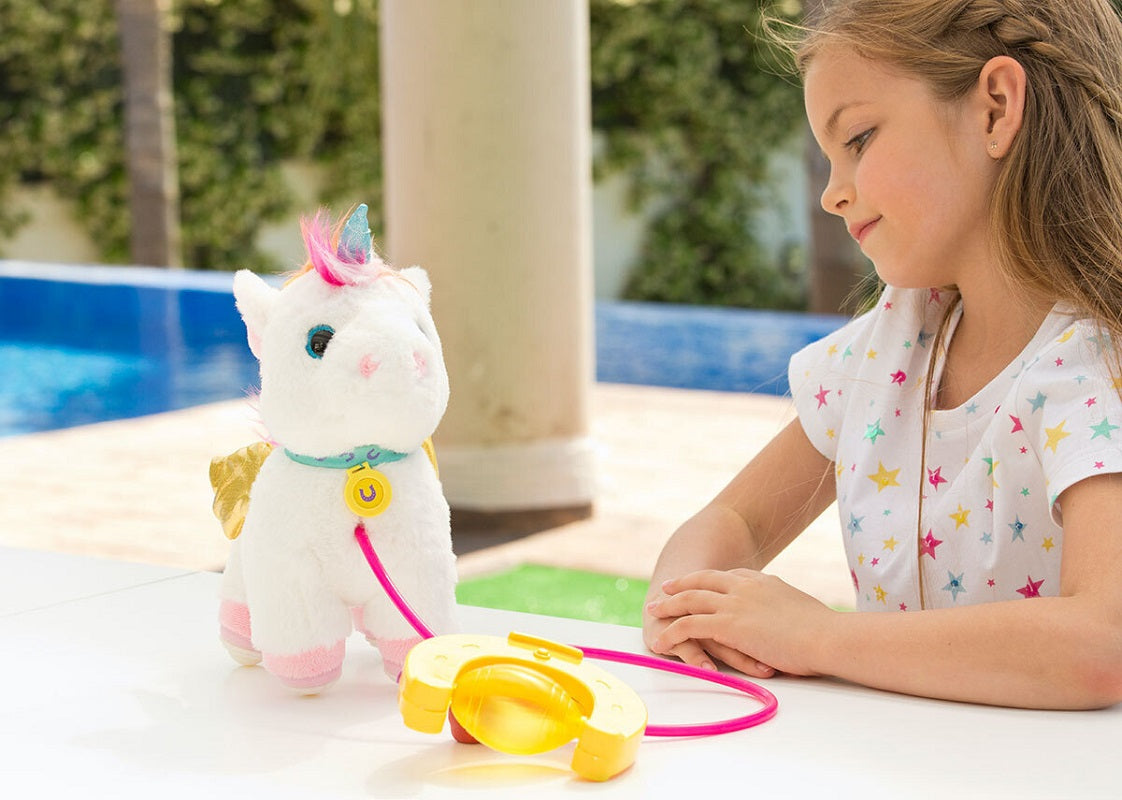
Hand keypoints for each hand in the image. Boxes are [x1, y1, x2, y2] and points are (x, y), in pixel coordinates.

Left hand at [646, 568, 834, 676]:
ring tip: (652, 611)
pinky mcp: (727, 624)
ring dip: (668, 606)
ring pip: (690, 600)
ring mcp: (734, 603)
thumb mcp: (801, 609)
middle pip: (703, 581)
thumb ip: (786, 608)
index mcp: (763, 581)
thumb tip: (789, 617)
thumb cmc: (824, 631)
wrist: (827, 636)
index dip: (710, 580)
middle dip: (681, 584)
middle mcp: (745, 586)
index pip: (730, 575)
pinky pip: (689, 626)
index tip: (700, 583)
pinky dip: (671, 632)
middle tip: (665, 588)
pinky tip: (661, 640)